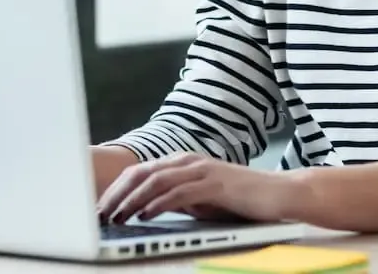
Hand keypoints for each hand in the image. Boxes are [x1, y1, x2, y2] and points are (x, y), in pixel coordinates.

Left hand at [96, 152, 302, 224]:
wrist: (278, 194)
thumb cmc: (239, 200)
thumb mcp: (200, 200)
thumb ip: (175, 198)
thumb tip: (146, 208)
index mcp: (182, 163)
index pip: (140, 172)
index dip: (116, 189)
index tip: (99, 208)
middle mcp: (189, 161)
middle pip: (141, 172)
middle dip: (116, 194)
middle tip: (99, 214)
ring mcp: (202, 170)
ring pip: (156, 180)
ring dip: (132, 200)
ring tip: (116, 216)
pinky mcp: (215, 184)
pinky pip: (179, 192)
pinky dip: (158, 203)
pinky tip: (144, 215)